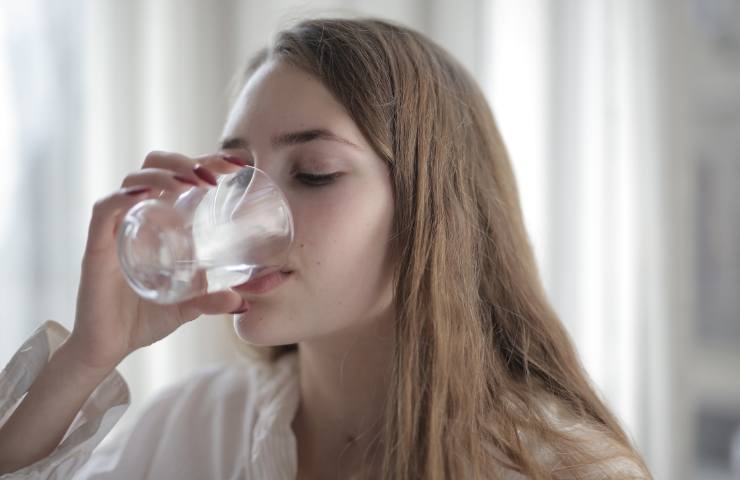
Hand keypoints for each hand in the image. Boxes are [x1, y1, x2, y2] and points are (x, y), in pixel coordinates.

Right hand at [66, 151, 250, 371]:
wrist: (110, 347)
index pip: (181, 175)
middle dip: (185, 161)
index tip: (237, 164)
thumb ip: (214, 299)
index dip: (207, 161)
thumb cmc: (146, 317)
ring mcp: (117, 228)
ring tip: (191, 183)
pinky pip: (105, 210)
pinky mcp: (97, 246)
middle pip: (156, 165)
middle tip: (214, 176)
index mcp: (161, 220)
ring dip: (164, 174)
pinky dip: (123, 196)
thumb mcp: (190, 306)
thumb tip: (245, 302)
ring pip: (133, 180)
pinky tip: (146, 194)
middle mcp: (139, 216)